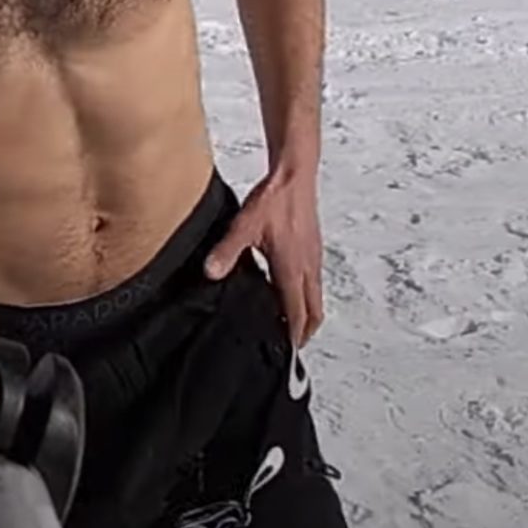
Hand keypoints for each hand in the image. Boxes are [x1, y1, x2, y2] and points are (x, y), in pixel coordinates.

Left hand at [203, 161, 325, 346]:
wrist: (295, 176)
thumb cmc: (275, 201)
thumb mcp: (244, 226)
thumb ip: (227, 252)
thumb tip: (211, 272)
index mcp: (292, 269)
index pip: (296, 313)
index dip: (292, 335)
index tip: (287, 351)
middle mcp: (308, 268)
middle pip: (314, 312)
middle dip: (304, 332)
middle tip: (290, 344)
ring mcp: (314, 259)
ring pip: (316, 298)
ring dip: (306, 315)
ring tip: (288, 324)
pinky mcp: (314, 250)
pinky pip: (314, 283)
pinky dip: (306, 297)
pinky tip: (288, 291)